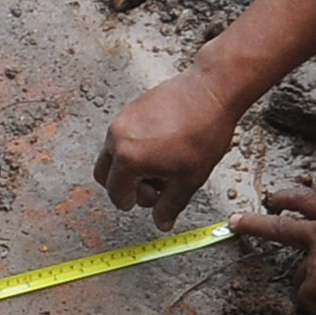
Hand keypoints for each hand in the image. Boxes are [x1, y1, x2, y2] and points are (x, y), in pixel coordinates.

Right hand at [92, 51, 252, 229]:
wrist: (211, 91)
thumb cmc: (202, 132)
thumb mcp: (189, 179)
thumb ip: (170, 206)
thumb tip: (161, 223)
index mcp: (128, 160)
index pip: (116, 193)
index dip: (132, 203)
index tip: (148, 201)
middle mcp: (117, 139)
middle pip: (104, 174)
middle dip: (124, 186)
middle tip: (152, 187)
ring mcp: (121, 121)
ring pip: (113, 154)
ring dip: (129, 166)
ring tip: (161, 165)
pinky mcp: (130, 108)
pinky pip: (122, 136)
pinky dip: (133, 148)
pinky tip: (162, 147)